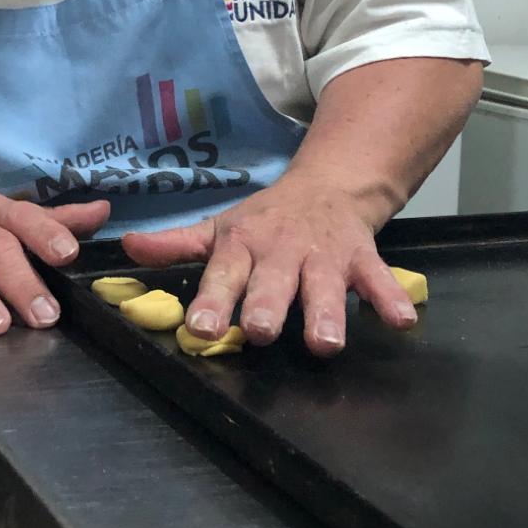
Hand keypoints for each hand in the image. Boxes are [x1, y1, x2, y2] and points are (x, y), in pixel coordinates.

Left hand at [122, 175, 416, 357]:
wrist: (327, 185)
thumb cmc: (266, 219)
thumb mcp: (220, 228)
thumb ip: (176, 244)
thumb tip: (125, 246)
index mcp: (243, 246)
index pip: (222, 275)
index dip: (210, 301)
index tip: (198, 328)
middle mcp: (282, 252)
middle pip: (272, 283)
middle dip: (266, 306)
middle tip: (258, 330)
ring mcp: (324, 256)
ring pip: (324, 286)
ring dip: (326, 312)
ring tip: (325, 342)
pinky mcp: (361, 258)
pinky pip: (378, 279)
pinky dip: (390, 297)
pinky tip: (401, 320)